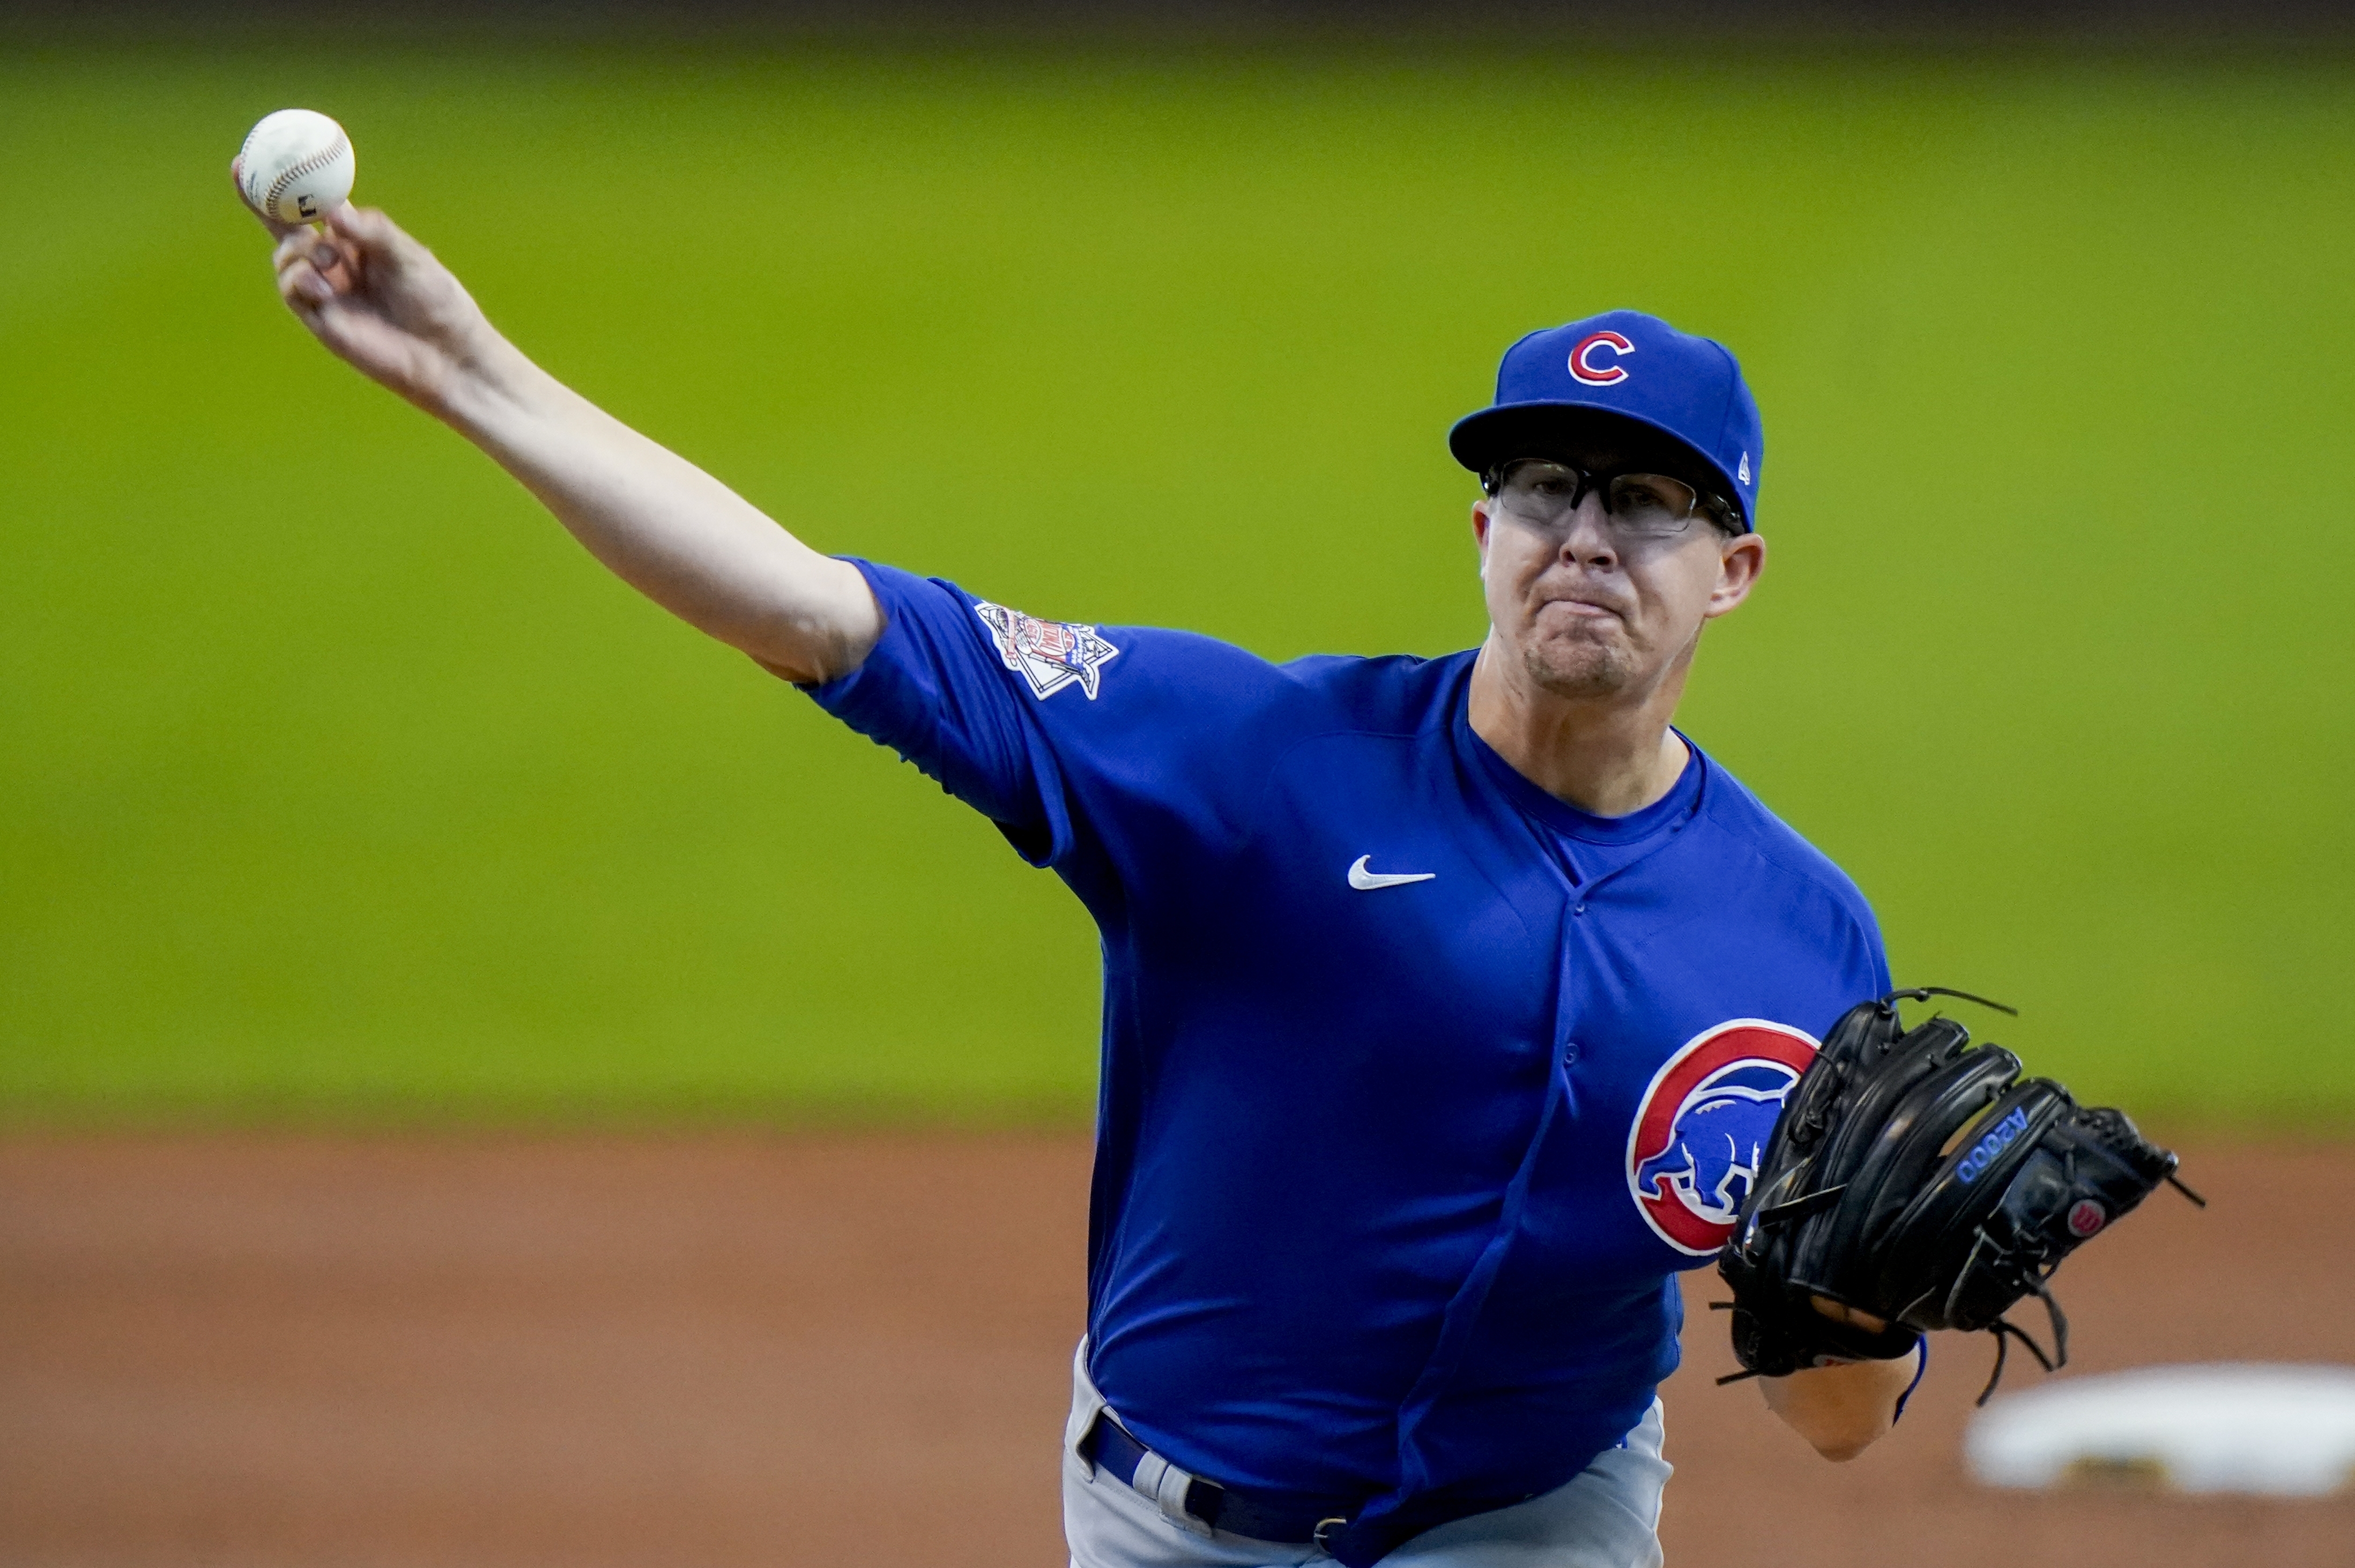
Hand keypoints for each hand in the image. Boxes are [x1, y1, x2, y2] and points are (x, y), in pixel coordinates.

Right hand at [232, 158, 504, 416]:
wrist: (447, 354)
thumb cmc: (437, 301)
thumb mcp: (408, 256)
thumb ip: (371, 232)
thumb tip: (333, 210)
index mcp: (357, 239)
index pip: (312, 207)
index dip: (280, 186)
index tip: (246, 161)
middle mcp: (336, 262)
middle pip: (287, 229)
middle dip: (267, 207)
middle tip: (259, 191)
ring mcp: (326, 290)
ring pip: (285, 259)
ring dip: (296, 251)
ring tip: (328, 261)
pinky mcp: (321, 320)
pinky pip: (291, 292)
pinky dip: (299, 281)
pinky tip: (324, 288)